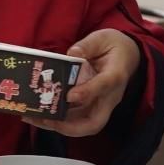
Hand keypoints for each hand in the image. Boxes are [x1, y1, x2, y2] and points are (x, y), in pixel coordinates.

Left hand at [24, 29, 140, 137]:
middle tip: (46, 119)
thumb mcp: (103, 38)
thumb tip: (72, 53)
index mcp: (115, 75)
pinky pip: (76, 119)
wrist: (128, 56)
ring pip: (82, 125)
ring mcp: (100, 104)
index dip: (87, 92)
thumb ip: (88, 45)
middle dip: (69, 127)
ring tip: (35, 119)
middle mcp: (109, 97)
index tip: (69, 96)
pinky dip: (58, 120)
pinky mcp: (91, 106)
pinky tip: (40, 115)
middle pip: (94, 123)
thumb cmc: (115, 46)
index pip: (104, 86)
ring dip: (58, 126)